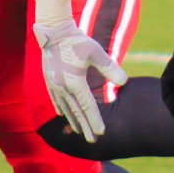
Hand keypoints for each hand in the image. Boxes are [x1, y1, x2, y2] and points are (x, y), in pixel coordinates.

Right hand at [33, 0, 126, 142]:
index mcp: (75, 82)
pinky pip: (55, 100)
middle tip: (94, 141)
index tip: (101, 133)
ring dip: (73, 121)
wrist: (54, 32)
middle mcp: (63, 87)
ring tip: (80, 132)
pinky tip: (63, 115)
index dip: (95, 120)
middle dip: (86, 127)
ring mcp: (54, 85)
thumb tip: (124, 81)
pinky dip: (61, 109)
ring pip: (65, 108)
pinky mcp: (49, 80)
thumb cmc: (77, 40)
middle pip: (76, 112)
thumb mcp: (96, 52)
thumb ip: (109, 68)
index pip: (87, 106)